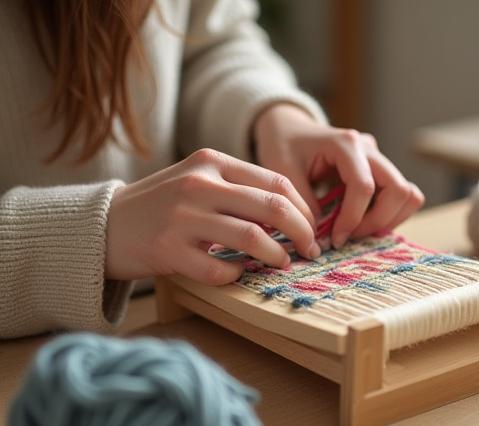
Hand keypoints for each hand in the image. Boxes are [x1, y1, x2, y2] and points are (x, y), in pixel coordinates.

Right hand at [105, 149, 319, 284]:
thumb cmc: (161, 204)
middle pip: (273, 208)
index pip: (276, 182)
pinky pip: (219, 268)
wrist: (105, 224)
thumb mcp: (197, 179)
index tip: (312, 227)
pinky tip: (238, 272)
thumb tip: (291, 213)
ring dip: (278, 255)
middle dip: (302, 232)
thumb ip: (237, 187)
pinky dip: (237, 274)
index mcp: (211, 162)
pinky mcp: (169, 250)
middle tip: (310, 249)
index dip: (304, 208)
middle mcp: (199, 185)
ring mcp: (182, 217)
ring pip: (253, 238)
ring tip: (283, 262)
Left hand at [254, 104, 424, 247]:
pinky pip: (400, 197)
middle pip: (399, 190)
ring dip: (387, 220)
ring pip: (408, 194)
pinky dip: (387, 215)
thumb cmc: (284, 146)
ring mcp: (378, 159)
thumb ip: (303, 205)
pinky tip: (360, 222)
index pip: (365, 187)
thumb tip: (321, 238)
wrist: (290, 128)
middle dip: (377, 222)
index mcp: (346, 143)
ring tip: (356, 231)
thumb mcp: (284, 173)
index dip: (353, 219)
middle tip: (349, 237)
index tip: (335, 239)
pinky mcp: (380, 170)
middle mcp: (369, 149)